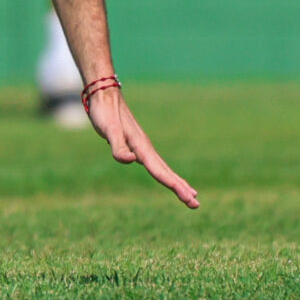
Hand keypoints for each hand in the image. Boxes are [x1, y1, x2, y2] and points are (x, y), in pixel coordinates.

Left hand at [85, 83, 199, 208]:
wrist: (104, 94)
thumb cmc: (105, 113)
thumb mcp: (108, 130)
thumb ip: (118, 146)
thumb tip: (131, 160)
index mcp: (141, 147)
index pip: (160, 172)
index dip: (174, 186)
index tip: (190, 199)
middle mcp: (145, 148)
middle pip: (166, 172)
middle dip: (181, 188)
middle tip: (196, 205)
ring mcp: (143, 146)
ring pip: (163, 168)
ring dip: (176, 182)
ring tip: (190, 194)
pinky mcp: (137, 144)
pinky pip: (155, 163)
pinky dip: (165, 173)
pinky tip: (165, 176)